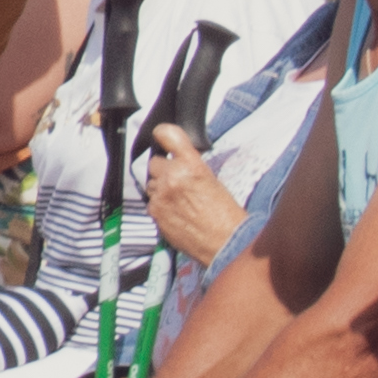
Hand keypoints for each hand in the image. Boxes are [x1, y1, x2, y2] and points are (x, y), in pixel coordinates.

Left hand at [137, 123, 244, 267]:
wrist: (226, 242)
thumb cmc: (225, 214)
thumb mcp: (212, 179)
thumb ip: (190, 166)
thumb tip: (175, 160)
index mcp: (191, 164)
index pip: (167, 134)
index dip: (162, 134)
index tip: (161, 136)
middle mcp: (173, 176)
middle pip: (154, 163)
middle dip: (164, 170)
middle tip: (178, 182)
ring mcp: (161, 195)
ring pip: (151, 183)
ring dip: (160, 188)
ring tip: (180, 201)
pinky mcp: (155, 212)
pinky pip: (151, 202)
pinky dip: (160, 206)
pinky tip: (176, 213)